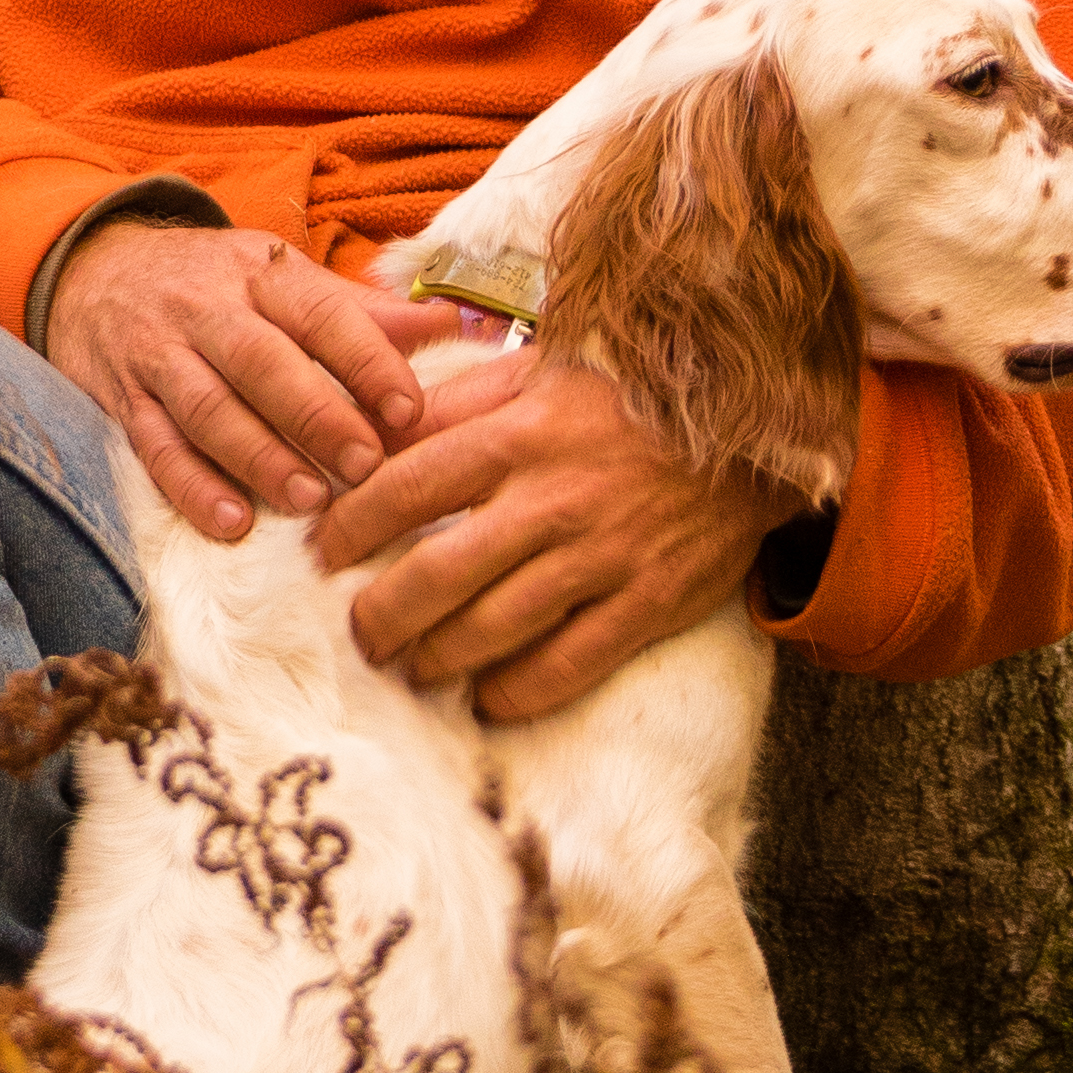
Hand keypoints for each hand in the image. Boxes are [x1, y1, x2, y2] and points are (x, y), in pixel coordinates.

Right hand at [43, 220, 429, 544]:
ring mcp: (159, 354)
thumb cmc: (218, 284)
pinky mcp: (124, 400)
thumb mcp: (285, 277)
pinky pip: (154, 448)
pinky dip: (192, 488)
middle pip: (262, 362)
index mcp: (262, 273)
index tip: (408, 411)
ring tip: (309, 500)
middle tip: (365, 466)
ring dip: (260, 457)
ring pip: (209, 408)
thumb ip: (366, 312)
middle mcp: (207, 308)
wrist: (99, 271)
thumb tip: (459, 325)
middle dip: (317, 416)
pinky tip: (232, 523)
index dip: (366, 361)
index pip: (320, 312)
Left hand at [312, 340, 814, 722]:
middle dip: (382, 614)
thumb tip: (372, 433)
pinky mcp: (647, 601)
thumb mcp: (536, 371)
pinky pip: (568, 664)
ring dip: (438, 658)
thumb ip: (455, 402)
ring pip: (494, 627)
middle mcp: (552, 498)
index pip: (407, 485)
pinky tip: (488, 700)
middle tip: (360, 633)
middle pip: (439, 571)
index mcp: (518, 433)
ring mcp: (602, 555)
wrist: (750, 427)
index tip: (322, 552)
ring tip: (413, 667)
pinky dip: (518, 691)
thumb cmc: (623, 395)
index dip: (352, 526)